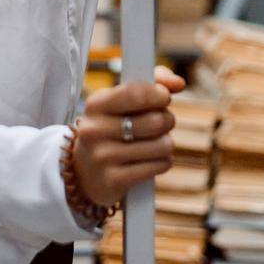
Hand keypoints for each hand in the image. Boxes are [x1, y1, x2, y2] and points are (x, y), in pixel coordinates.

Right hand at [72, 65, 185, 206]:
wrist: (85, 172)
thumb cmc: (111, 127)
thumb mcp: (120, 102)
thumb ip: (151, 83)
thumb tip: (178, 82)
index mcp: (96, 105)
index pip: (135, 93)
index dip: (158, 94)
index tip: (164, 97)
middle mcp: (95, 130)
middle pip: (155, 121)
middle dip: (167, 120)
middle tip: (161, 122)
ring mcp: (103, 157)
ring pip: (161, 145)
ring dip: (166, 143)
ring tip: (156, 143)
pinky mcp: (114, 180)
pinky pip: (159, 165)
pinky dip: (163, 162)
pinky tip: (152, 160)